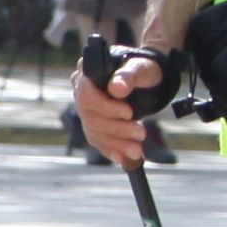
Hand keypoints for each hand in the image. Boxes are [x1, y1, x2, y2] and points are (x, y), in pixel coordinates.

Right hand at [76, 46, 166, 166]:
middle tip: (141, 134)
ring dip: (116, 143)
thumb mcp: (141, 68)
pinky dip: (110, 150)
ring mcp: (85, 108)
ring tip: (137, 151)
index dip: (106, 107)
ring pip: (94, 131)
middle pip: (90, 116)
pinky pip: (96, 139)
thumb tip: (117, 88)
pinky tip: (122, 158)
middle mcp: (80, 90)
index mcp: (87, 72)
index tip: (129, 113)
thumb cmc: (142, 69)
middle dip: (116, 129)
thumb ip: (129, 75)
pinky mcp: (92, 122)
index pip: (87, 94)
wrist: (146, 79)